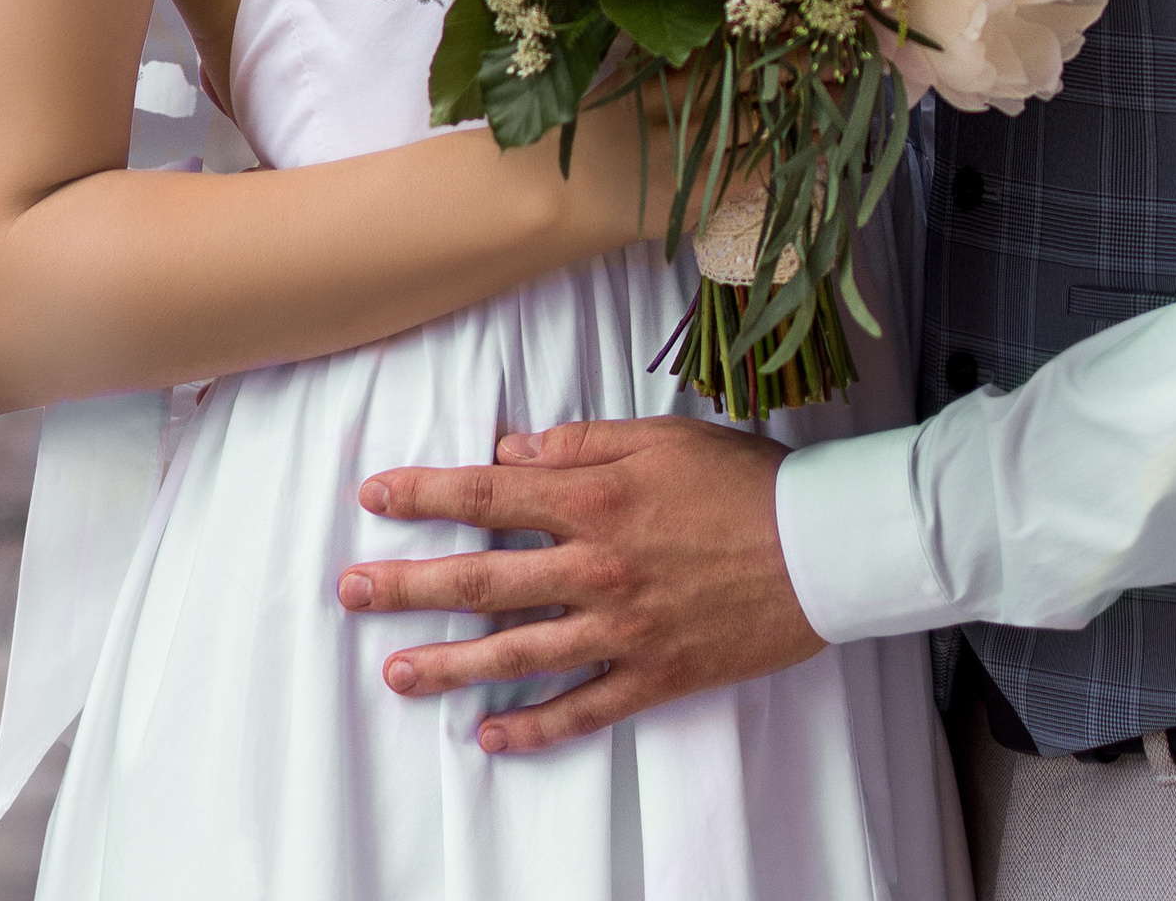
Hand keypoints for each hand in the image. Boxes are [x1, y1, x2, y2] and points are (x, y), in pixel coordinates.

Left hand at [336, 415, 823, 751]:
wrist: (824, 547)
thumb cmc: (747, 480)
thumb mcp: (665, 436)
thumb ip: (583, 442)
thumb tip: (511, 449)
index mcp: (600, 499)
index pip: (491, 494)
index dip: (427, 493)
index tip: (374, 496)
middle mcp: (598, 567)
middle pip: (484, 578)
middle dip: (409, 584)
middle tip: (351, 591)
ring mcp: (623, 629)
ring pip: (517, 654)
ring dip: (450, 665)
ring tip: (396, 673)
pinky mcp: (654, 675)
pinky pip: (581, 711)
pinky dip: (533, 730)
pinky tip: (490, 738)